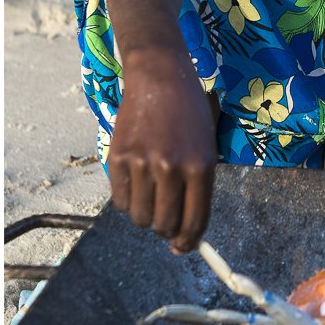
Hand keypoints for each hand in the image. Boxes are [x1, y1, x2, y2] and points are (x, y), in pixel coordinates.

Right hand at [108, 48, 217, 252]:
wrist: (160, 77)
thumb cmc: (189, 113)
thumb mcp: (206, 147)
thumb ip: (198, 188)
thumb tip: (184, 233)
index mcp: (201, 167)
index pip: (194, 222)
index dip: (188, 242)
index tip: (182, 247)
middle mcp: (172, 167)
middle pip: (164, 225)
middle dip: (166, 231)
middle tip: (165, 220)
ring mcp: (143, 163)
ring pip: (139, 217)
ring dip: (145, 217)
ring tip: (150, 198)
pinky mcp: (118, 157)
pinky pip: (119, 201)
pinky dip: (126, 201)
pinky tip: (135, 185)